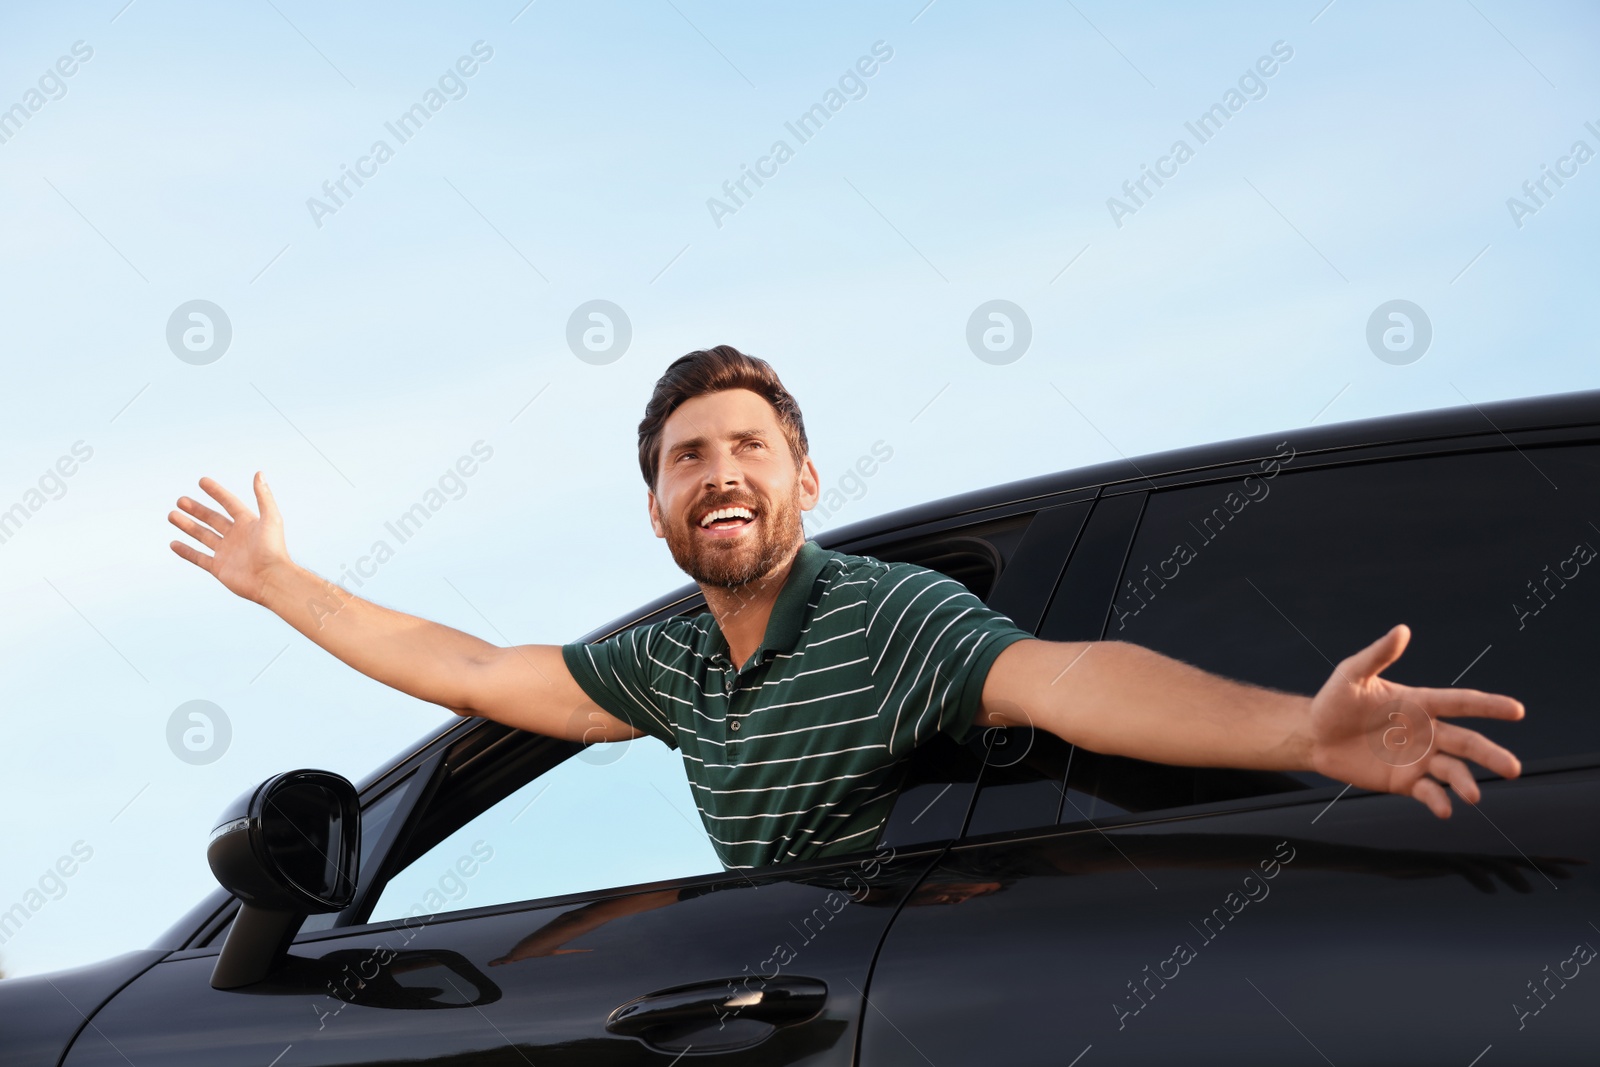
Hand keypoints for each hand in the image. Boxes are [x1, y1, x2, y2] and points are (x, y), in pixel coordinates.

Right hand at [168, 472, 290, 604]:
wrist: (271, 580)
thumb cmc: (273, 549)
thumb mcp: (271, 518)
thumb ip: (263, 496)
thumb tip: (259, 473)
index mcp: (248, 523)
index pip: (229, 503)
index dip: (216, 492)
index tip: (202, 481)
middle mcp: (236, 536)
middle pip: (212, 519)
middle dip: (196, 509)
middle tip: (180, 500)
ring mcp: (226, 553)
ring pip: (203, 536)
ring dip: (187, 526)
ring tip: (172, 515)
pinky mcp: (219, 568)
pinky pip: (199, 558)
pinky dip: (186, 551)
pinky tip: (173, 543)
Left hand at [1308, 624, 1523, 817]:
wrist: (1314, 735)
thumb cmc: (1335, 700)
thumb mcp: (1352, 674)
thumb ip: (1378, 655)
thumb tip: (1402, 630)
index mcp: (1421, 704)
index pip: (1462, 703)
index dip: (1490, 706)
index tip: (1517, 710)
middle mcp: (1428, 732)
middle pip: (1467, 743)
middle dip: (1491, 755)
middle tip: (1513, 769)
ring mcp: (1418, 759)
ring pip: (1453, 771)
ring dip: (1465, 783)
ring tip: (1472, 795)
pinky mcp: (1404, 782)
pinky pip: (1428, 792)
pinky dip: (1438, 800)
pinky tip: (1444, 808)